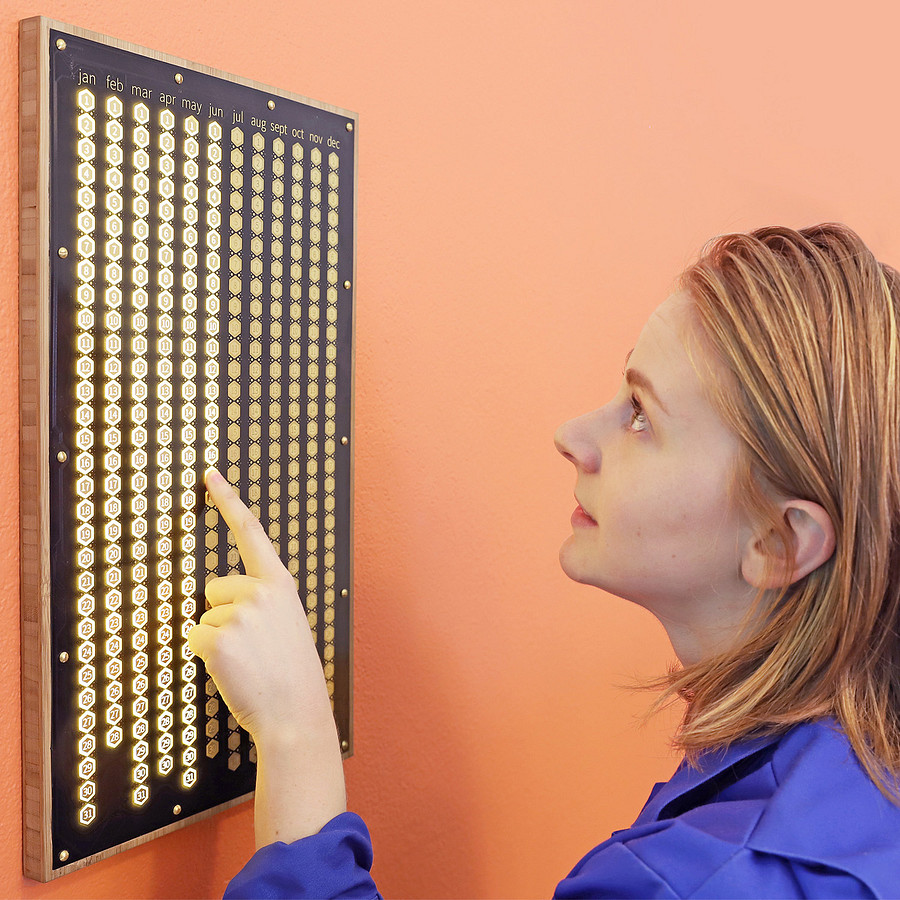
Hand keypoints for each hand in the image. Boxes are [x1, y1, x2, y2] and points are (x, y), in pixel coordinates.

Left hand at [188, 467, 334, 750]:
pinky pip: (193, 639)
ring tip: (248, 662)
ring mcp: (238, 613)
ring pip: (203, 618)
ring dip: (216, 640)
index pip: (251, 533)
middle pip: (214, 588)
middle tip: (252, 646)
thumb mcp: (287, 624)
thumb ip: (262, 601)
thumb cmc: (291, 673)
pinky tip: (234, 670)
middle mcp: (260, 591)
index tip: (210, 475)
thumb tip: (220, 597)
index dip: (229, 501)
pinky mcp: (216, 638)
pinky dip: (206, 657)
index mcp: (280, 585)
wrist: (296, 713)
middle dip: (222, 614)